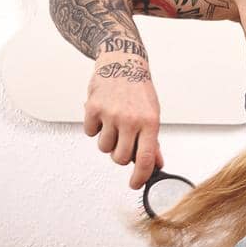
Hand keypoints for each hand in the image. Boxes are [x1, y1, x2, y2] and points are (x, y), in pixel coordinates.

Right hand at [83, 51, 161, 188]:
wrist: (122, 62)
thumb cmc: (139, 90)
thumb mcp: (152, 115)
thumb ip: (153, 141)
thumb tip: (156, 164)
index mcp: (150, 123)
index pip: (145, 159)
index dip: (140, 177)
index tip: (135, 184)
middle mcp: (130, 120)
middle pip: (120, 158)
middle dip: (121, 157)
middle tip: (123, 144)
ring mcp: (110, 114)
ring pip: (104, 148)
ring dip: (107, 142)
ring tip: (113, 125)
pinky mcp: (93, 108)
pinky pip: (89, 132)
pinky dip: (94, 128)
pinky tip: (102, 115)